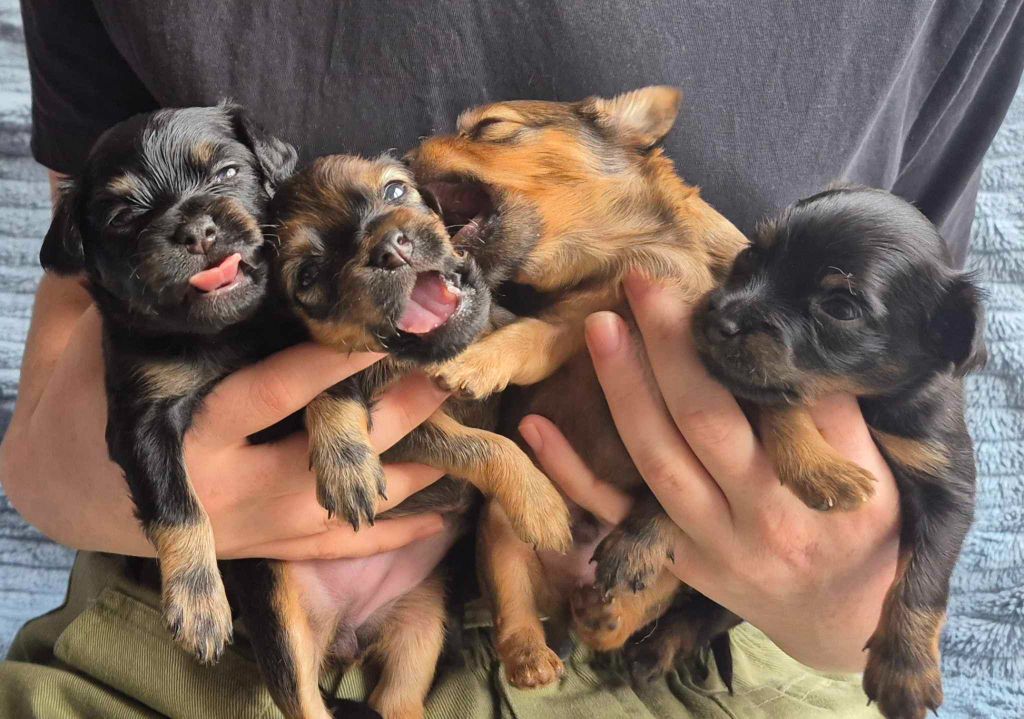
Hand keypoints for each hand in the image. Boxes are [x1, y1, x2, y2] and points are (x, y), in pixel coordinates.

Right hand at [1, 296, 449, 559]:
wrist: (59, 493)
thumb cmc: (76, 406)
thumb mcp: (79, 347)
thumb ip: (107, 286)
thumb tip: (86, 192)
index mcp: (186, 431)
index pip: (270, 391)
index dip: (331, 363)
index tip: (386, 330)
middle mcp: (226, 487)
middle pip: (324, 451)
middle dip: (391, 414)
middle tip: (448, 369)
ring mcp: (249, 526)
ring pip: (342, 502)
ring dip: (408, 470)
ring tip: (466, 433)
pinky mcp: (263, 547)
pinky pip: (332, 547)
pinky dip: (387, 536)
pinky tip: (441, 516)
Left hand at [518, 274, 899, 672]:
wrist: (840, 618)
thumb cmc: (865, 531)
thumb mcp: (880, 475)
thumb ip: (836, 414)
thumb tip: (785, 338)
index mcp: (824, 487)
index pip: (782, 400)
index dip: (741, 342)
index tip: (707, 285)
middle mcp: (763, 516)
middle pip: (707, 420)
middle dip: (670, 347)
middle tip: (643, 283)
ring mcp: (709, 542)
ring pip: (656, 459)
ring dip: (623, 388)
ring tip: (601, 325)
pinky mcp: (673, 559)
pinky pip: (615, 514)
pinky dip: (570, 472)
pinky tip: (534, 426)